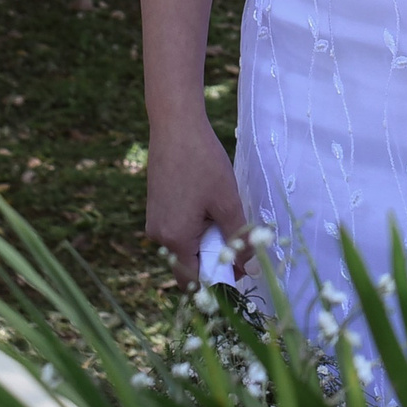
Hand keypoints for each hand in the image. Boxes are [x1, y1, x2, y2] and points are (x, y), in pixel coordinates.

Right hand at [144, 113, 247, 283]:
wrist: (176, 127)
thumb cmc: (203, 162)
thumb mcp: (227, 202)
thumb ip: (239, 238)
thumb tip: (251, 266)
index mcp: (175, 239)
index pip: (196, 279)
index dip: (220, 280)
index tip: (242, 270)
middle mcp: (159, 236)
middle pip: (189, 265)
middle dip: (215, 259)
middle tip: (239, 240)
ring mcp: (155, 222)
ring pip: (185, 246)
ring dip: (207, 242)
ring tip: (224, 216)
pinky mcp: (157, 208)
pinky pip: (178, 230)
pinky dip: (197, 228)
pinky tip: (211, 206)